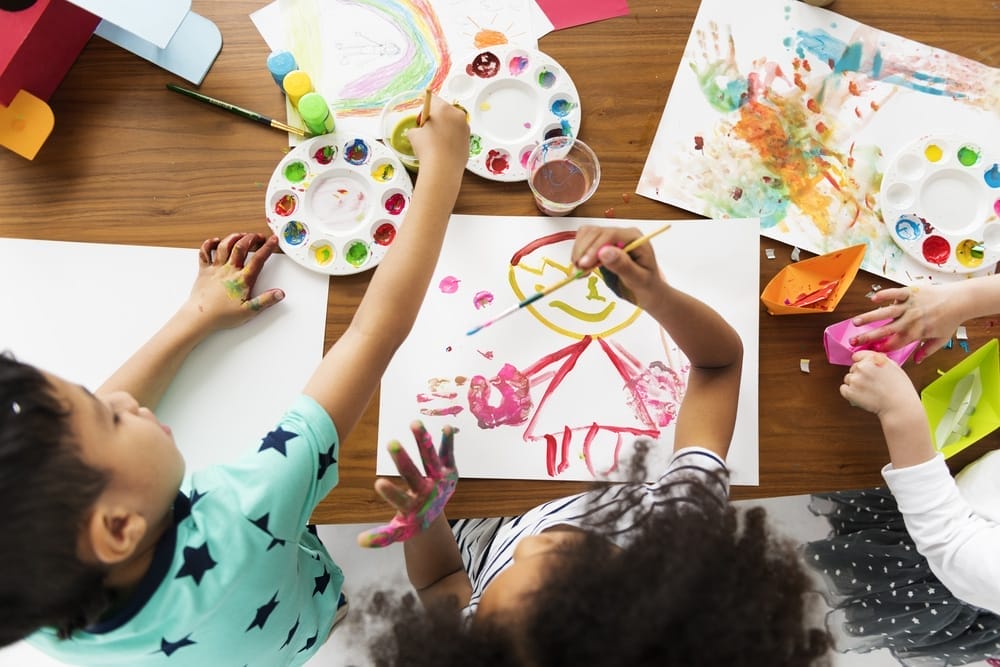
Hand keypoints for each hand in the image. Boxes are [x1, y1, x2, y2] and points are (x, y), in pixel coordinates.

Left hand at [185, 232, 283, 331]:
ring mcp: (215, 269)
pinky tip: (216, 241)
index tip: (273, 240)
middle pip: (241, 246)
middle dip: (251, 238)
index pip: (258, 259)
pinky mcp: (204, 271)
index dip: (268, 247)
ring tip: (241, 235)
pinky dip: (209, 243)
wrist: (199, 317)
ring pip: (224, 245)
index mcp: (242, 279)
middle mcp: (229, 270)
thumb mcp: (248, 311)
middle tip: (257, 236)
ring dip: (234, 237)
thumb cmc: (222, 315)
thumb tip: (279, 293)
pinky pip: (204, 252)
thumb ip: (265, 301)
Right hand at [357, 421, 457, 547]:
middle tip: (392, 443)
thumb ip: (381, 537)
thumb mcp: (398, 530)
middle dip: (403, 460)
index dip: (390, 493)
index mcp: (411, 506)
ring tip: (414, 422)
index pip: (399, 500)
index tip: (378, 483)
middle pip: (413, 475)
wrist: (436, 515)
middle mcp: (426, 492)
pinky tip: (445, 426)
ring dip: (423, 441)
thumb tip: (359, 543)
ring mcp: (439, 480)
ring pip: (430, 459)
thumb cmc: (410, 519)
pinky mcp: (449, 471)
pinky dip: (447, 442)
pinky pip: (447, 455)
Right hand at [406, 95, 469, 173]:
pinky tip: (443, 148)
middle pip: (445, 110)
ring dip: (445, 127)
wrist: (443, 168)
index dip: (424, 108)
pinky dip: (451, 138)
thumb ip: (416, 128)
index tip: (421, 117)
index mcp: (444, 109)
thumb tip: (417, 131)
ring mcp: (465, 128)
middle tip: (427, 130)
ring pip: (453, 123)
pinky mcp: (468, 141)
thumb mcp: (413, 134)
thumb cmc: (428, 148)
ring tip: (435, 141)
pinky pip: (458, 135)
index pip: (432, 99)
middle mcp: (457, 115)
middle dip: (436, 117)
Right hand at [571, 225, 662, 307]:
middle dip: (583, 251)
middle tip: (579, 271)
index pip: (610, 234)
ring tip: (580, 271)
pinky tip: (582, 267)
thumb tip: (604, 252)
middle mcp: (622, 233)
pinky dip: (579, 253)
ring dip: (579, 251)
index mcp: (634, 238)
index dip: (594, 248)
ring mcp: (611, 237)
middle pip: (595, 232)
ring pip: (587, 234)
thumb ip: (623, 265)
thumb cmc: (646, 285)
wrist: (647, 289)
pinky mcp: (602, 243)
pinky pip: (585, 240)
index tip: (584, 265)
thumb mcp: (638, 279)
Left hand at [840, 350, 918, 416]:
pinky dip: (849, 393)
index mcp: (872, 359)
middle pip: (853, 368)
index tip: (865, 370)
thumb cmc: (900, 388)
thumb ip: (879, 359)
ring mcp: (855, 380)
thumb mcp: (893, 366)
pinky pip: (844, 389)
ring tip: (868, 391)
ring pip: (848, 379)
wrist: (899, 406)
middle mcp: (862, 367)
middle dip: (860, 375)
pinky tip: (861, 396)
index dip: (861, 363)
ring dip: (855, 384)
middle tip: (871, 384)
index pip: (857, 356)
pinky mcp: (850, 392)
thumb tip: (869, 358)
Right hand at [849, 284, 959, 362]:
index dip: (882, 348)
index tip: (870, 351)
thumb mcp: (941, 339)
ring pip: (886, 312)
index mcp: (916, 332)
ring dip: (870, 317)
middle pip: (885, 330)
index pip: (895, 343)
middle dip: (868, 337)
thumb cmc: (951, 320)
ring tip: (855, 322)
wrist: (960, 301)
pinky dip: (884, 296)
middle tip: (853, 342)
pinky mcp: (910, 292)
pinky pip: (895, 294)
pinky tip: (873, 299)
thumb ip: (927, 350)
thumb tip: (917, 361)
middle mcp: (910, 320)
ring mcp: (909, 305)